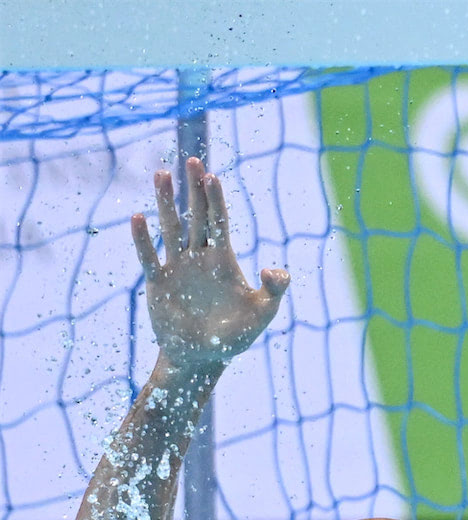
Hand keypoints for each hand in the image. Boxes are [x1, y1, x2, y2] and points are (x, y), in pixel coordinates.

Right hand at [131, 157, 288, 373]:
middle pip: (196, 216)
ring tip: (162, 174)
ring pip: (171, 228)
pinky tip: (138, 218)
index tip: (212, 175)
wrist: (202, 357)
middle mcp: (199, 258)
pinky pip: (149, 256)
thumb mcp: (262, 314)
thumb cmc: (233, 336)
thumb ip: (275, 291)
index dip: (216, 199)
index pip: (220, 222)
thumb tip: (273, 269)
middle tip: (191, 160)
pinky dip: (143, 239)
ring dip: (166, 202)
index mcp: (223, 261)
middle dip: (194, 189)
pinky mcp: (158, 282)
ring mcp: (177, 267)